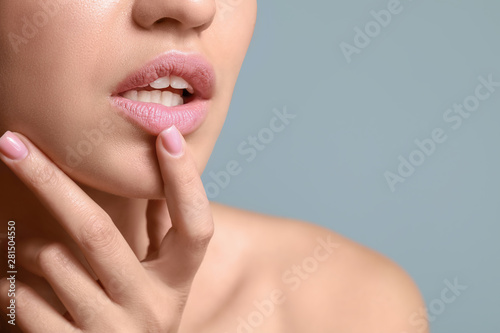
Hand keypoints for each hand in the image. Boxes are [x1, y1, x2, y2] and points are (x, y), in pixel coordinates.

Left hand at [0, 127, 213, 332]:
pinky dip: (10, 285)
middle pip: (98, 233)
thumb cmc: (140, 315)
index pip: (195, 227)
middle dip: (51, 182)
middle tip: (13, 143)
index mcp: (177, 282)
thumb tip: (162, 180)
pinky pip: (25, 303)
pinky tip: (16, 286)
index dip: (186, 183)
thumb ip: (166, 233)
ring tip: (26, 251)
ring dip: (26, 247)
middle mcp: (152, 309)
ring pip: (53, 263)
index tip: (168, 135)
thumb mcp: (162, 279)